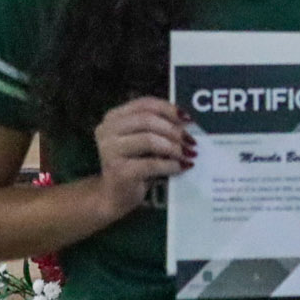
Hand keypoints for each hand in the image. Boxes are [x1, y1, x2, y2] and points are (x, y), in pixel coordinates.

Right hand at [92, 97, 193, 221]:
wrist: (114, 196)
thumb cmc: (134, 164)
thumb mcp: (144, 141)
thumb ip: (159, 127)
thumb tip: (189, 122)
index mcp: (114, 117)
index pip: (145, 104)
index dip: (169, 109)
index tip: (189, 119)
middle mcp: (107, 130)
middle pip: (147, 120)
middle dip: (174, 130)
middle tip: (192, 141)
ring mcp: (110, 151)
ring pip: (149, 140)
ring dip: (174, 147)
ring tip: (189, 154)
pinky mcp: (119, 171)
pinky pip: (151, 164)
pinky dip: (170, 165)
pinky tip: (182, 167)